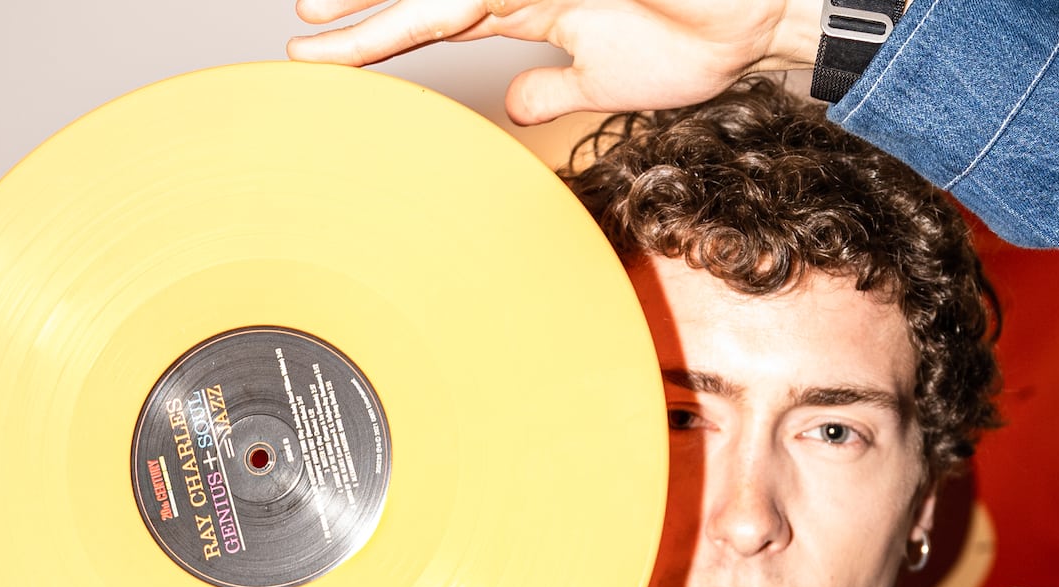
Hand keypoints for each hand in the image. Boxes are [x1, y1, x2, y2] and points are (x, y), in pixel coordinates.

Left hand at [287, 0, 823, 123]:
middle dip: (360, 11)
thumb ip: (555, 87)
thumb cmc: (696, 40)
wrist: (757, 22)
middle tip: (300, 25)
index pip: (433, 19)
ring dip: (390, 0)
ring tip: (325, 10)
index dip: (372, 35)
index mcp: (529, 3)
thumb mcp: (605, 77)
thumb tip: (513, 105)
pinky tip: (421, 7)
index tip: (316, 56)